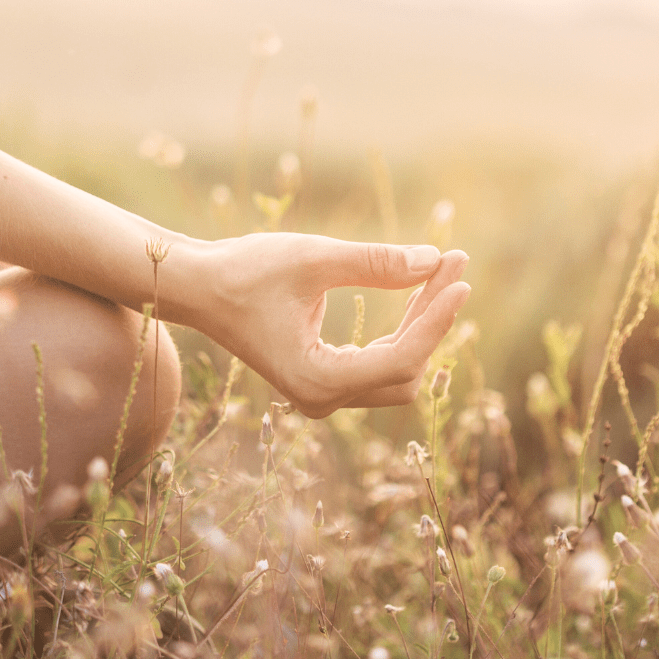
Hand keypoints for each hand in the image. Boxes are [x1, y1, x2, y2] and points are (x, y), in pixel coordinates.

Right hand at [198, 235, 470, 417]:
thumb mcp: (312, 259)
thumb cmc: (245, 271)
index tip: (460, 275)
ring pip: (397, 368)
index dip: (436, 318)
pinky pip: (380, 363)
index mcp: (317, 380)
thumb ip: (374, 263)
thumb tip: (434, 260)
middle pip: (406, 369)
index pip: (401, 359)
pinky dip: (402, 329)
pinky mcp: (323, 379)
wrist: (198, 288)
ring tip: (439, 270)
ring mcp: (323, 394)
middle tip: (452, 262)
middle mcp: (322, 399)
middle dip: (433, 317)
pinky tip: (416, 291)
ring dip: (421, 323)